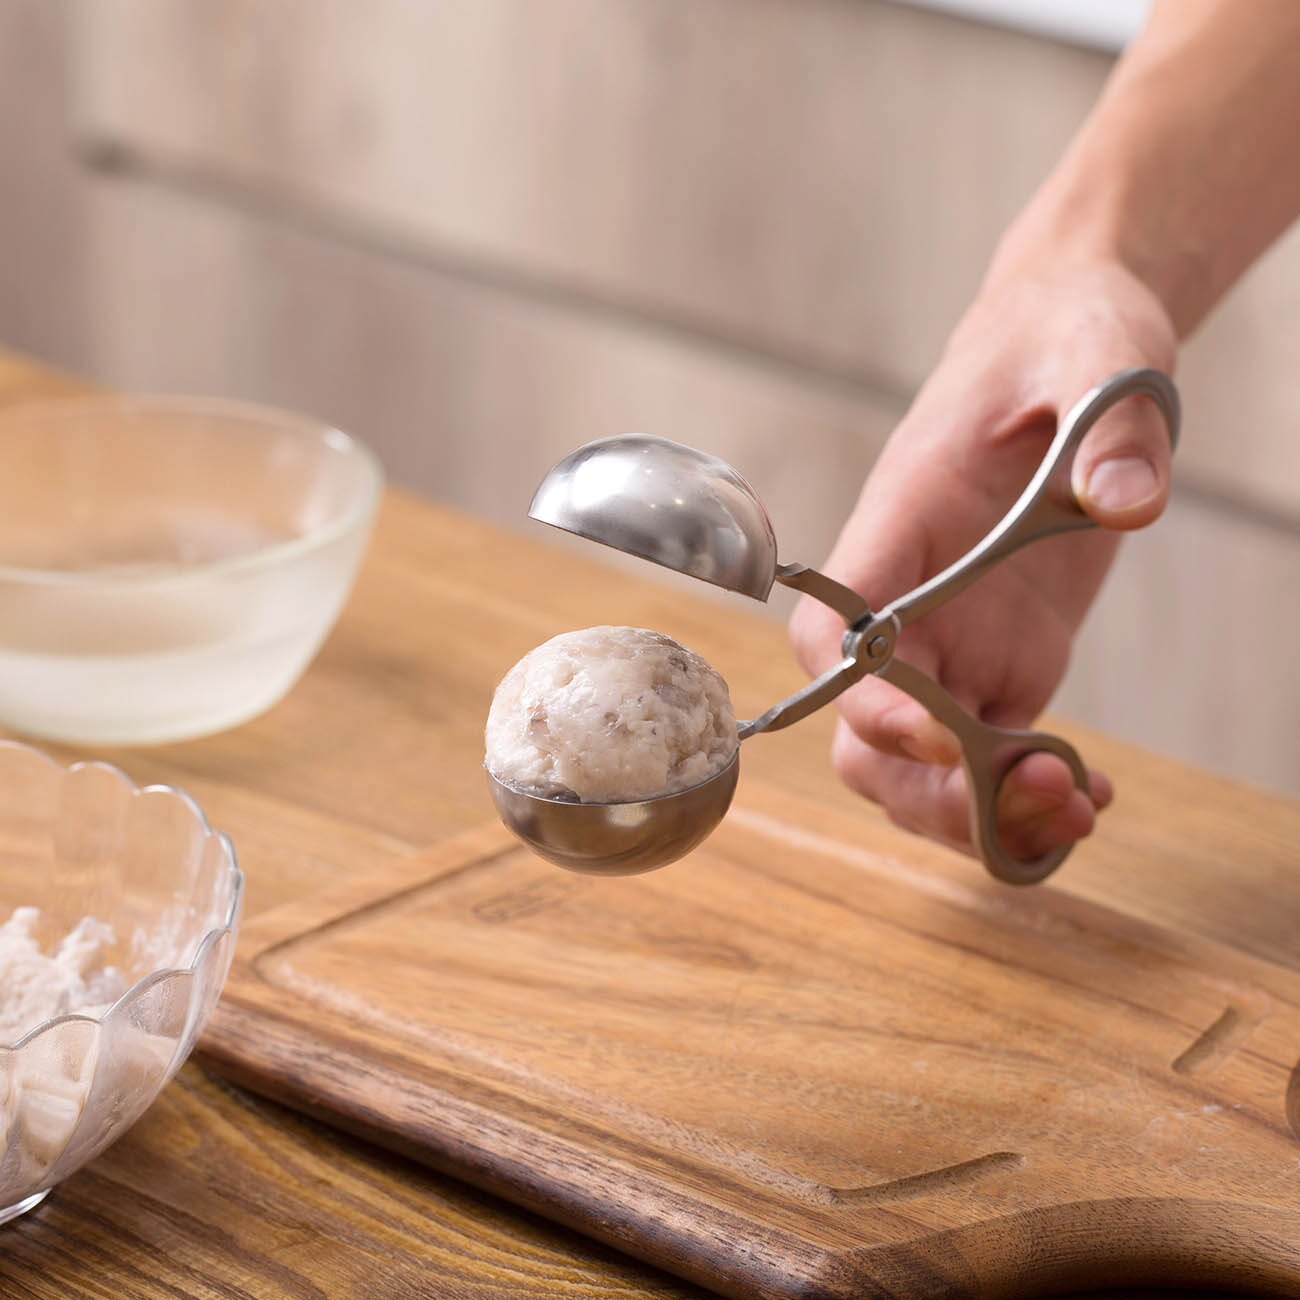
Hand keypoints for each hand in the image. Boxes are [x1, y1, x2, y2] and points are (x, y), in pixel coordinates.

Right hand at [789, 258, 1177, 860]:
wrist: (1075, 343)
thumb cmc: (1063, 335)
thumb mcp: (1098, 355)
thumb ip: (1109, 427)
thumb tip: (1127, 499)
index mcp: (900, 526)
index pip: (832, 635)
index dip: (860, 700)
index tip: (937, 731)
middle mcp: (912, 600)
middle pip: (862, 733)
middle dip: (927, 788)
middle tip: (1032, 799)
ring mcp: (956, 638)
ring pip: (919, 762)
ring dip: (977, 811)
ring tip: (1075, 808)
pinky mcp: (1007, 658)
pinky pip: (993, 753)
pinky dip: (1026, 797)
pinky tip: (1091, 793)